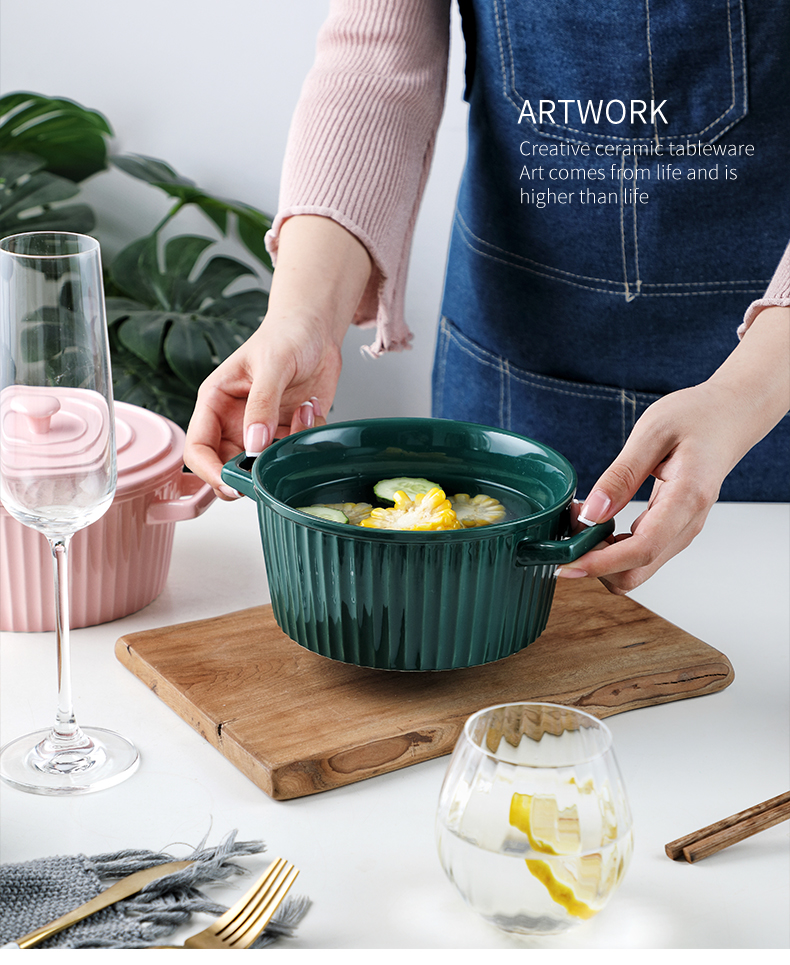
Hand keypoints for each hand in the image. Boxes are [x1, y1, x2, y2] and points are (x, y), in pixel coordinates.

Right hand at [184, 313, 339, 497]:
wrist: (316, 330)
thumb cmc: (286, 335)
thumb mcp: (273, 364)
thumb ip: (262, 404)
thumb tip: (254, 444)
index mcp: (215, 402)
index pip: (198, 449)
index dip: (210, 471)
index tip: (232, 483)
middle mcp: (234, 421)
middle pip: (227, 468)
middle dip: (252, 473)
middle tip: (274, 463)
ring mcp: (261, 430)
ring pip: (264, 466)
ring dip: (287, 451)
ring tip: (303, 414)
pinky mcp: (286, 432)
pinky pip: (292, 454)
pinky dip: (306, 439)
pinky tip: (311, 409)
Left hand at [557, 306, 789, 592]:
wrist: (730, 417)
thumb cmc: (696, 417)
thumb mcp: (652, 433)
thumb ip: (621, 475)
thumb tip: (592, 513)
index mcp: (687, 498)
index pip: (642, 548)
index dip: (600, 563)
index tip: (566, 563)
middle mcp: (688, 524)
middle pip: (636, 572)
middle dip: (595, 566)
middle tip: (564, 536)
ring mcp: (682, 531)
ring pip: (636, 569)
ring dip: (601, 558)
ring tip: (577, 524)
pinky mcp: (673, 530)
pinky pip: (640, 554)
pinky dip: (612, 549)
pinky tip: (595, 524)